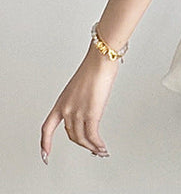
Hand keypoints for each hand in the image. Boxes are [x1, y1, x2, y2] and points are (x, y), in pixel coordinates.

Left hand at [40, 43, 120, 163]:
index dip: (45, 143)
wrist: (101, 59)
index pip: (47, 128)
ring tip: (99, 149)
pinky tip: (102, 146)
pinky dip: (97, 144)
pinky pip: (92, 136)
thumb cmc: (94, 66)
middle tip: (90, 147)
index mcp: (61, 102)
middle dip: (82, 144)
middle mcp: (66, 109)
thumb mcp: (80, 85)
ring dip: (91, 146)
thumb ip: (81, 98)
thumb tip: (90, 102)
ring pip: (82, 138)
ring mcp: (78, 112)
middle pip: (71, 134)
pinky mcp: (92, 114)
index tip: (45, 154)